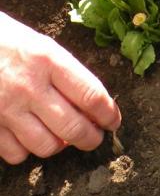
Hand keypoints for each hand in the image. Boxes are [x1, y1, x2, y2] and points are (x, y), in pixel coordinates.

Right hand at [0, 13, 120, 164]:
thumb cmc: (9, 41)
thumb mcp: (42, 46)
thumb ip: (66, 73)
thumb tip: (92, 105)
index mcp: (49, 60)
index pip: (91, 95)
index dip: (108, 114)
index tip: (113, 120)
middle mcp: (30, 86)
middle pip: (73, 127)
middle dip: (91, 138)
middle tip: (95, 137)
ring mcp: (8, 108)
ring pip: (47, 146)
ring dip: (60, 145)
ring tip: (62, 136)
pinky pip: (17, 154)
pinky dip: (28, 150)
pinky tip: (30, 137)